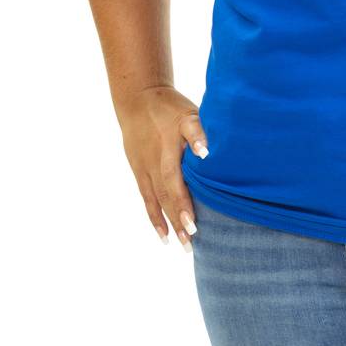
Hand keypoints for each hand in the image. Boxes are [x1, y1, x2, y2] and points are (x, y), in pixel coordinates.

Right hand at [117, 85, 208, 249]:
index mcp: (168, 149)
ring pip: (157, 200)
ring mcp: (144, 169)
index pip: (175, 181)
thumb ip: (198, 131)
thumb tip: (207, 152)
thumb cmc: (170, 107)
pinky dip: (154, 217)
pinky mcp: (139, 172)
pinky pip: (147, 198)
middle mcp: (154, 163)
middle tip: (191, 242)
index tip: (193, 222)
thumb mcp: (187, 112)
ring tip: (180, 244)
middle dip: (178, 218)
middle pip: (166, 195)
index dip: (184, 202)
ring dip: (168, 223)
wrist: (138, 100)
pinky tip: (163, 236)